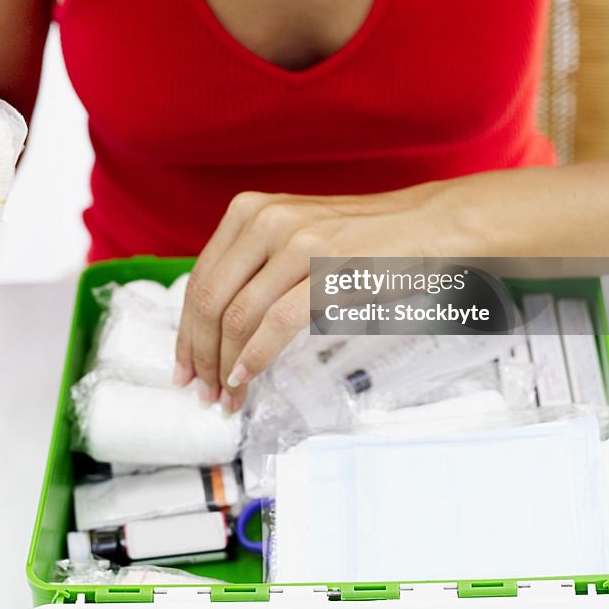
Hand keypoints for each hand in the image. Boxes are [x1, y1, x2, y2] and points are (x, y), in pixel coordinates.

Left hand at [172, 182, 461, 413]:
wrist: (424, 224)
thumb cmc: (357, 238)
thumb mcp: (292, 233)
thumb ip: (253, 264)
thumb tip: (213, 325)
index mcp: (249, 210)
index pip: (200, 278)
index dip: (185, 330)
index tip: (184, 366)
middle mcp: (265, 220)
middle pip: (210, 300)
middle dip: (199, 355)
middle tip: (200, 391)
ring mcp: (296, 243)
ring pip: (238, 316)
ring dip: (225, 366)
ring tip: (227, 397)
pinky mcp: (326, 271)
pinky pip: (276, 323)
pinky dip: (255, 357)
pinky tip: (246, 379)